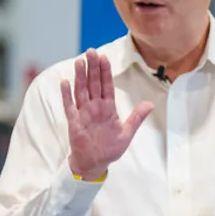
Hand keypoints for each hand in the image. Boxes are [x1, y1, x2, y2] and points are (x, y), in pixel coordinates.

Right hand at [59, 48, 152, 180]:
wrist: (94, 164)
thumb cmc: (110, 149)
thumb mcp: (127, 133)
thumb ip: (136, 118)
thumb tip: (150, 104)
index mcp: (108, 108)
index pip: (106, 86)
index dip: (105, 72)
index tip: (104, 57)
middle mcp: (95, 108)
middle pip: (93, 84)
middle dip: (93, 68)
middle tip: (91, 51)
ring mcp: (83, 114)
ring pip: (81, 91)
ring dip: (80, 76)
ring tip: (80, 61)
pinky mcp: (74, 122)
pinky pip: (69, 106)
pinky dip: (66, 95)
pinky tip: (64, 82)